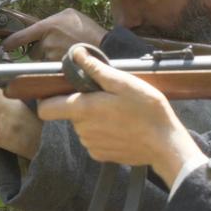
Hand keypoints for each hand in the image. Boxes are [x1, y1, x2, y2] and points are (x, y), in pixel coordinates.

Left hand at [1, 8, 107, 60]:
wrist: (105, 45)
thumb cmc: (88, 29)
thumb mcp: (68, 15)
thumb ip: (51, 20)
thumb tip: (39, 25)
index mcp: (46, 27)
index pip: (19, 37)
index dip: (10, 43)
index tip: (6, 47)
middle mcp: (46, 43)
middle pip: (32, 51)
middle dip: (39, 50)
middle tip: (55, 47)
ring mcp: (52, 57)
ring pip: (42, 61)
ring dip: (48, 59)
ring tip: (64, 54)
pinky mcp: (58, 68)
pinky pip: (50, 68)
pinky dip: (55, 66)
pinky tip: (66, 61)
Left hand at [35, 45, 204, 184]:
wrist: (165, 145)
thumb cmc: (147, 110)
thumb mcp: (124, 82)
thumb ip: (95, 69)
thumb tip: (76, 54)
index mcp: (83, 109)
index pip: (45, 109)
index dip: (49, 99)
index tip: (64, 92)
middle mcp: (81, 130)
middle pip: (71, 113)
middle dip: (85, 105)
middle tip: (110, 99)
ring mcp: (90, 145)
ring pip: (84, 127)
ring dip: (95, 119)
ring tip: (120, 114)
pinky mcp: (101, 156)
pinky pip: (94, 140)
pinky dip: (104, 134)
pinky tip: (122, 129)